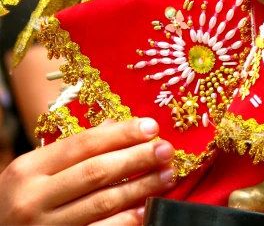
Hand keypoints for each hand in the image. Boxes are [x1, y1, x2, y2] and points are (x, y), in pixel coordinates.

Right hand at [0, 118, 175, 224]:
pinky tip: (146, 210)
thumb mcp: (33, 172)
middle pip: (97, 171)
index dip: (122, 134)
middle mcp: (34, 199)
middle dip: (137, 158)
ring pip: (103, 203)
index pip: (84, 144)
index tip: (152, 126)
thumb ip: (72, 150)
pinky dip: (126, 221)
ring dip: (140, 187)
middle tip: (166, 150)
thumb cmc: (18, 201)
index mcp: (28, 169)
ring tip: (165, 176)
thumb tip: (116, 126)